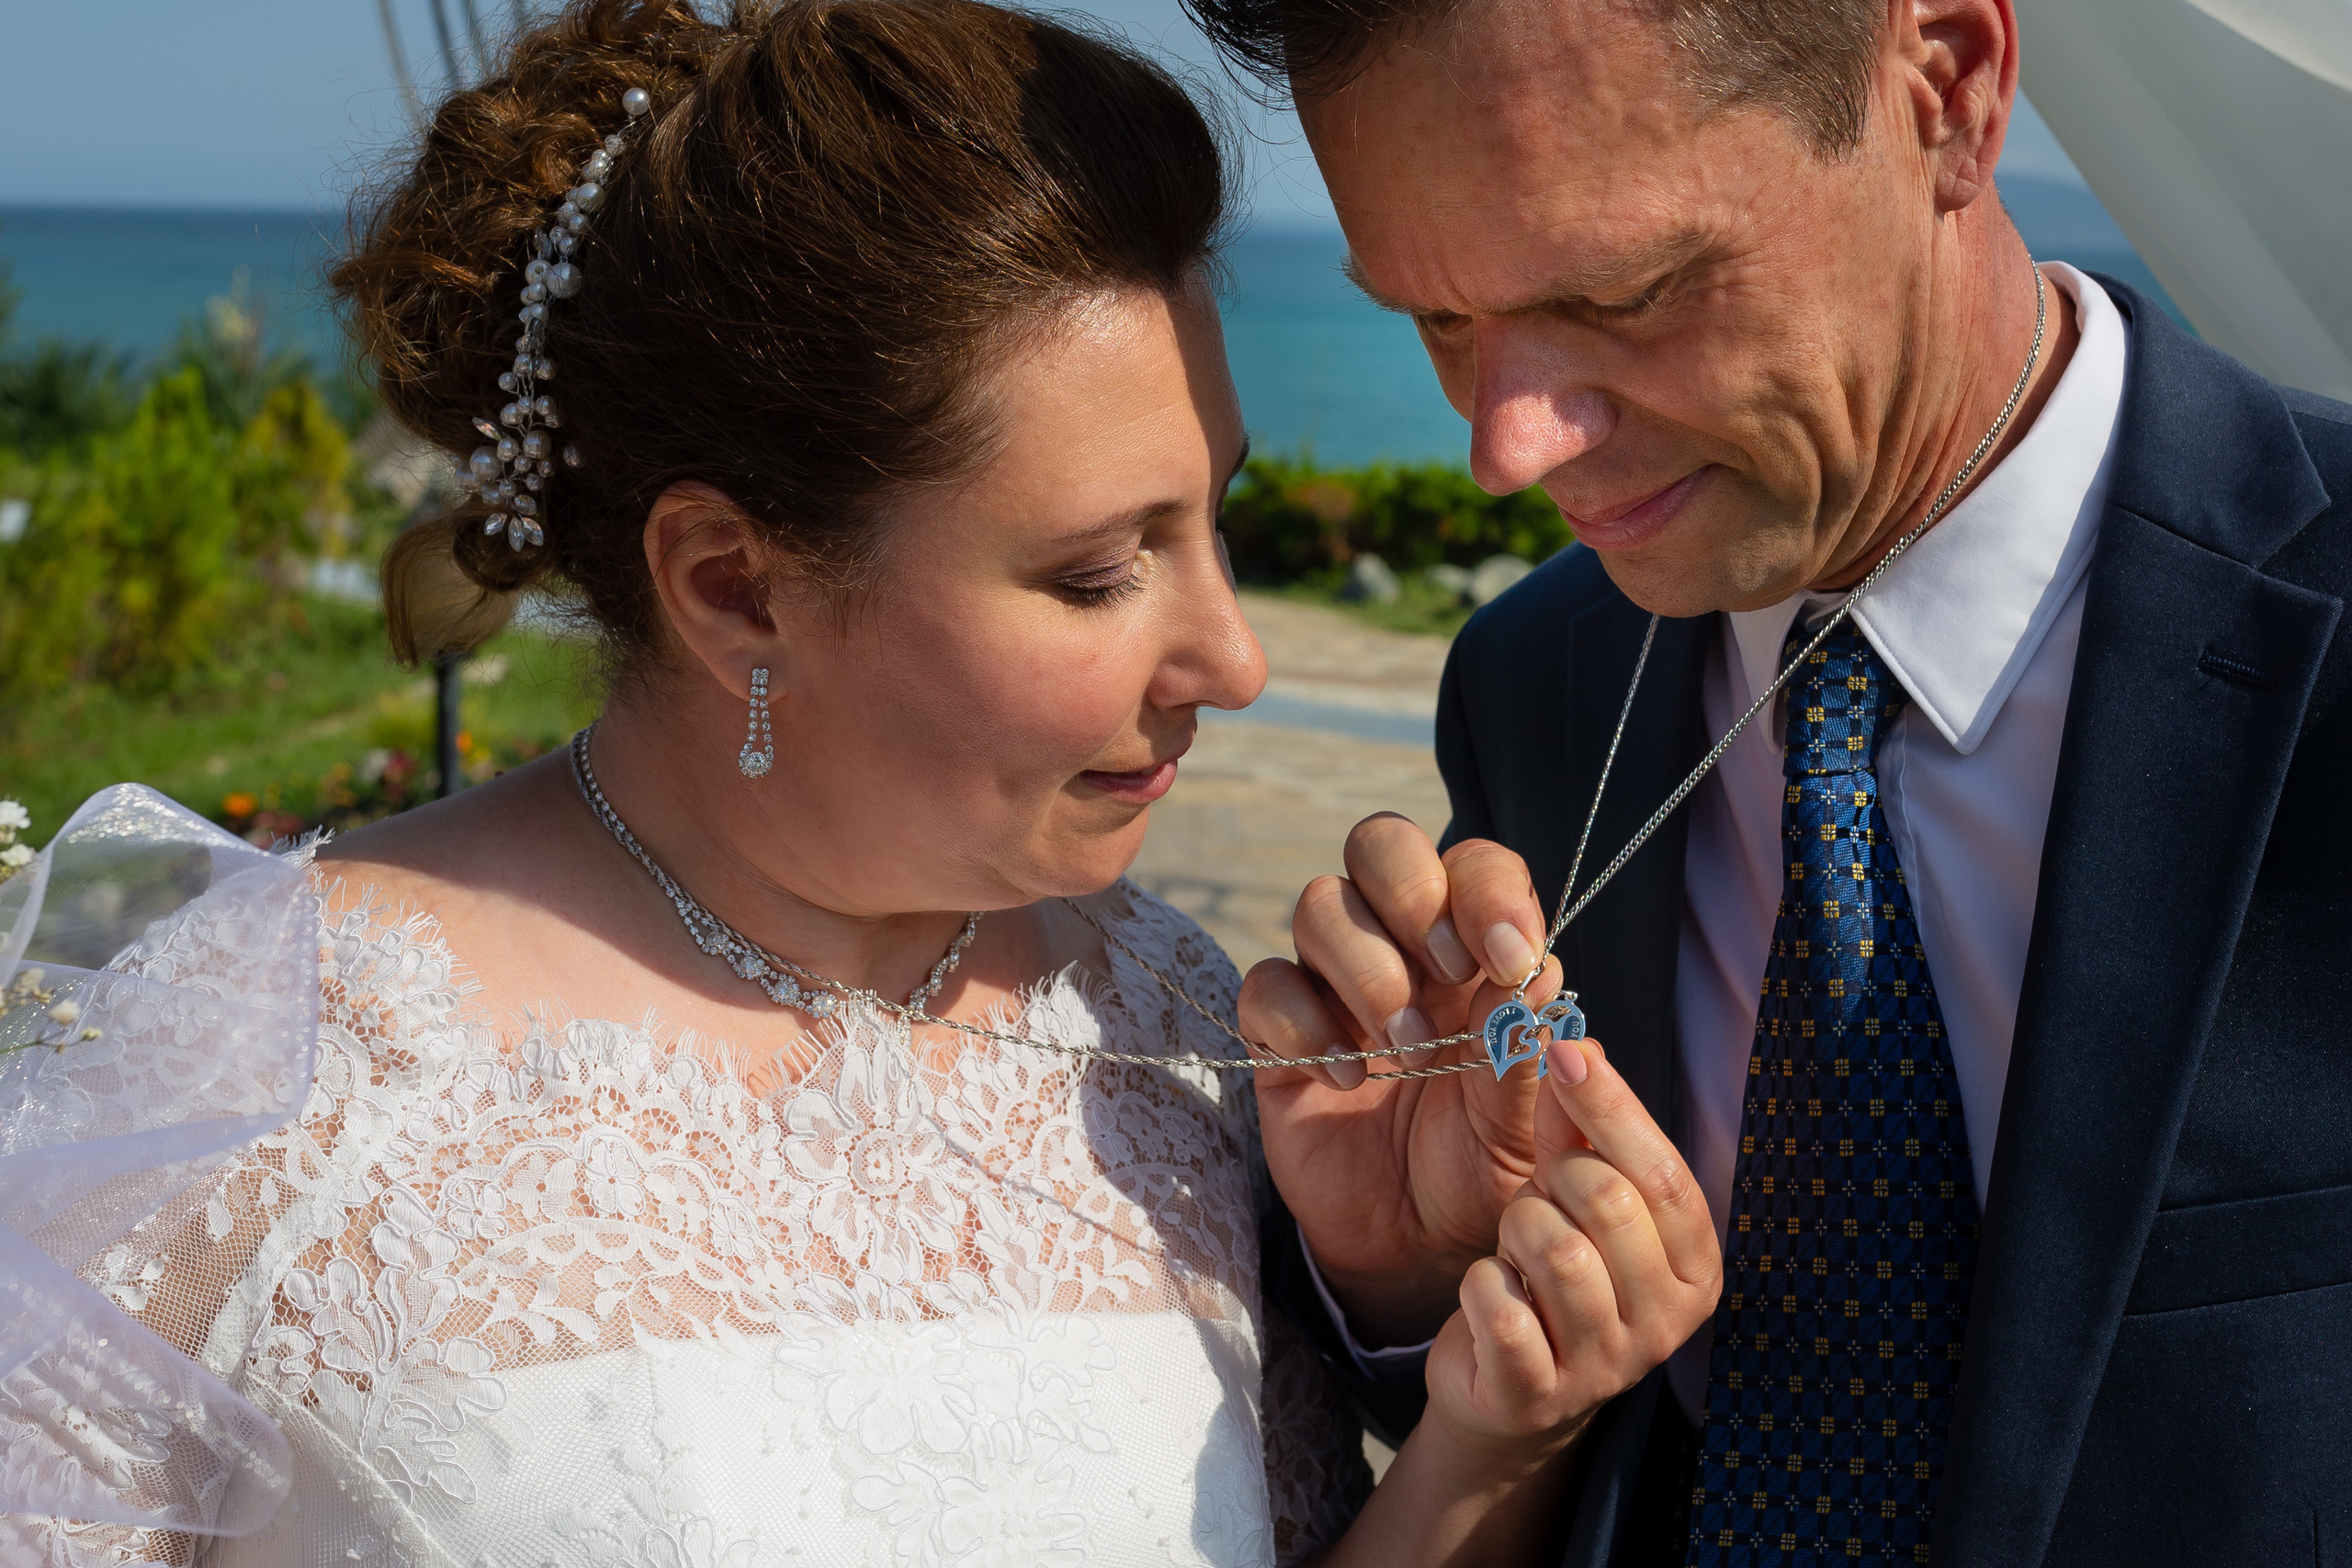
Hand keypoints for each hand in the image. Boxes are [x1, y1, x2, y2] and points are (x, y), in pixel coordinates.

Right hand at [1245, 813, 1560, 1343]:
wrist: (1414, 1245)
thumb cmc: (1483, 1170)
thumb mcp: (1527, 1126)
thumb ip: (1526, 1052)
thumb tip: (1529, 978)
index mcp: (1478, 951)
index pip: (1475, 864)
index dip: (1487, 889)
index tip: (1506, 958)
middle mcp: (1404, 948)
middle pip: (1380, 842)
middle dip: (1411, 892)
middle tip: (1445, 971)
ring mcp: (1335, 983)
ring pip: (1320, 903)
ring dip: (1368, 972)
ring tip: (1404, 1052)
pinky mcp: (1278, 1031)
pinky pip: (1267, 982)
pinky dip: (1305, 1025)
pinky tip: (1348, 1081)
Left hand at [1424, 1035, 1719, 1452]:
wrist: (1507, 1386)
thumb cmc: (1553, 1275)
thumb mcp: (1575, 1199)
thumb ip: (1579, 1130)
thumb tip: (1575, 1044)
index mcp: (1697, 1267)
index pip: (1665, 1174)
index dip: (1611, 1105)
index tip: (1565, 1050)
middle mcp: (1668, 1323)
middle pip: (1607, 1202)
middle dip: (1550, 1184)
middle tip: (1537, 1206)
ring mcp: (1609, 1367)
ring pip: (1556, 1251)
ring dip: (1516, 1234)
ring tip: (1517, 1254)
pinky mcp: (1538, 1397)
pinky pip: (1501, 1310)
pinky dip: (1481, 1286)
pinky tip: (1493, 1296)